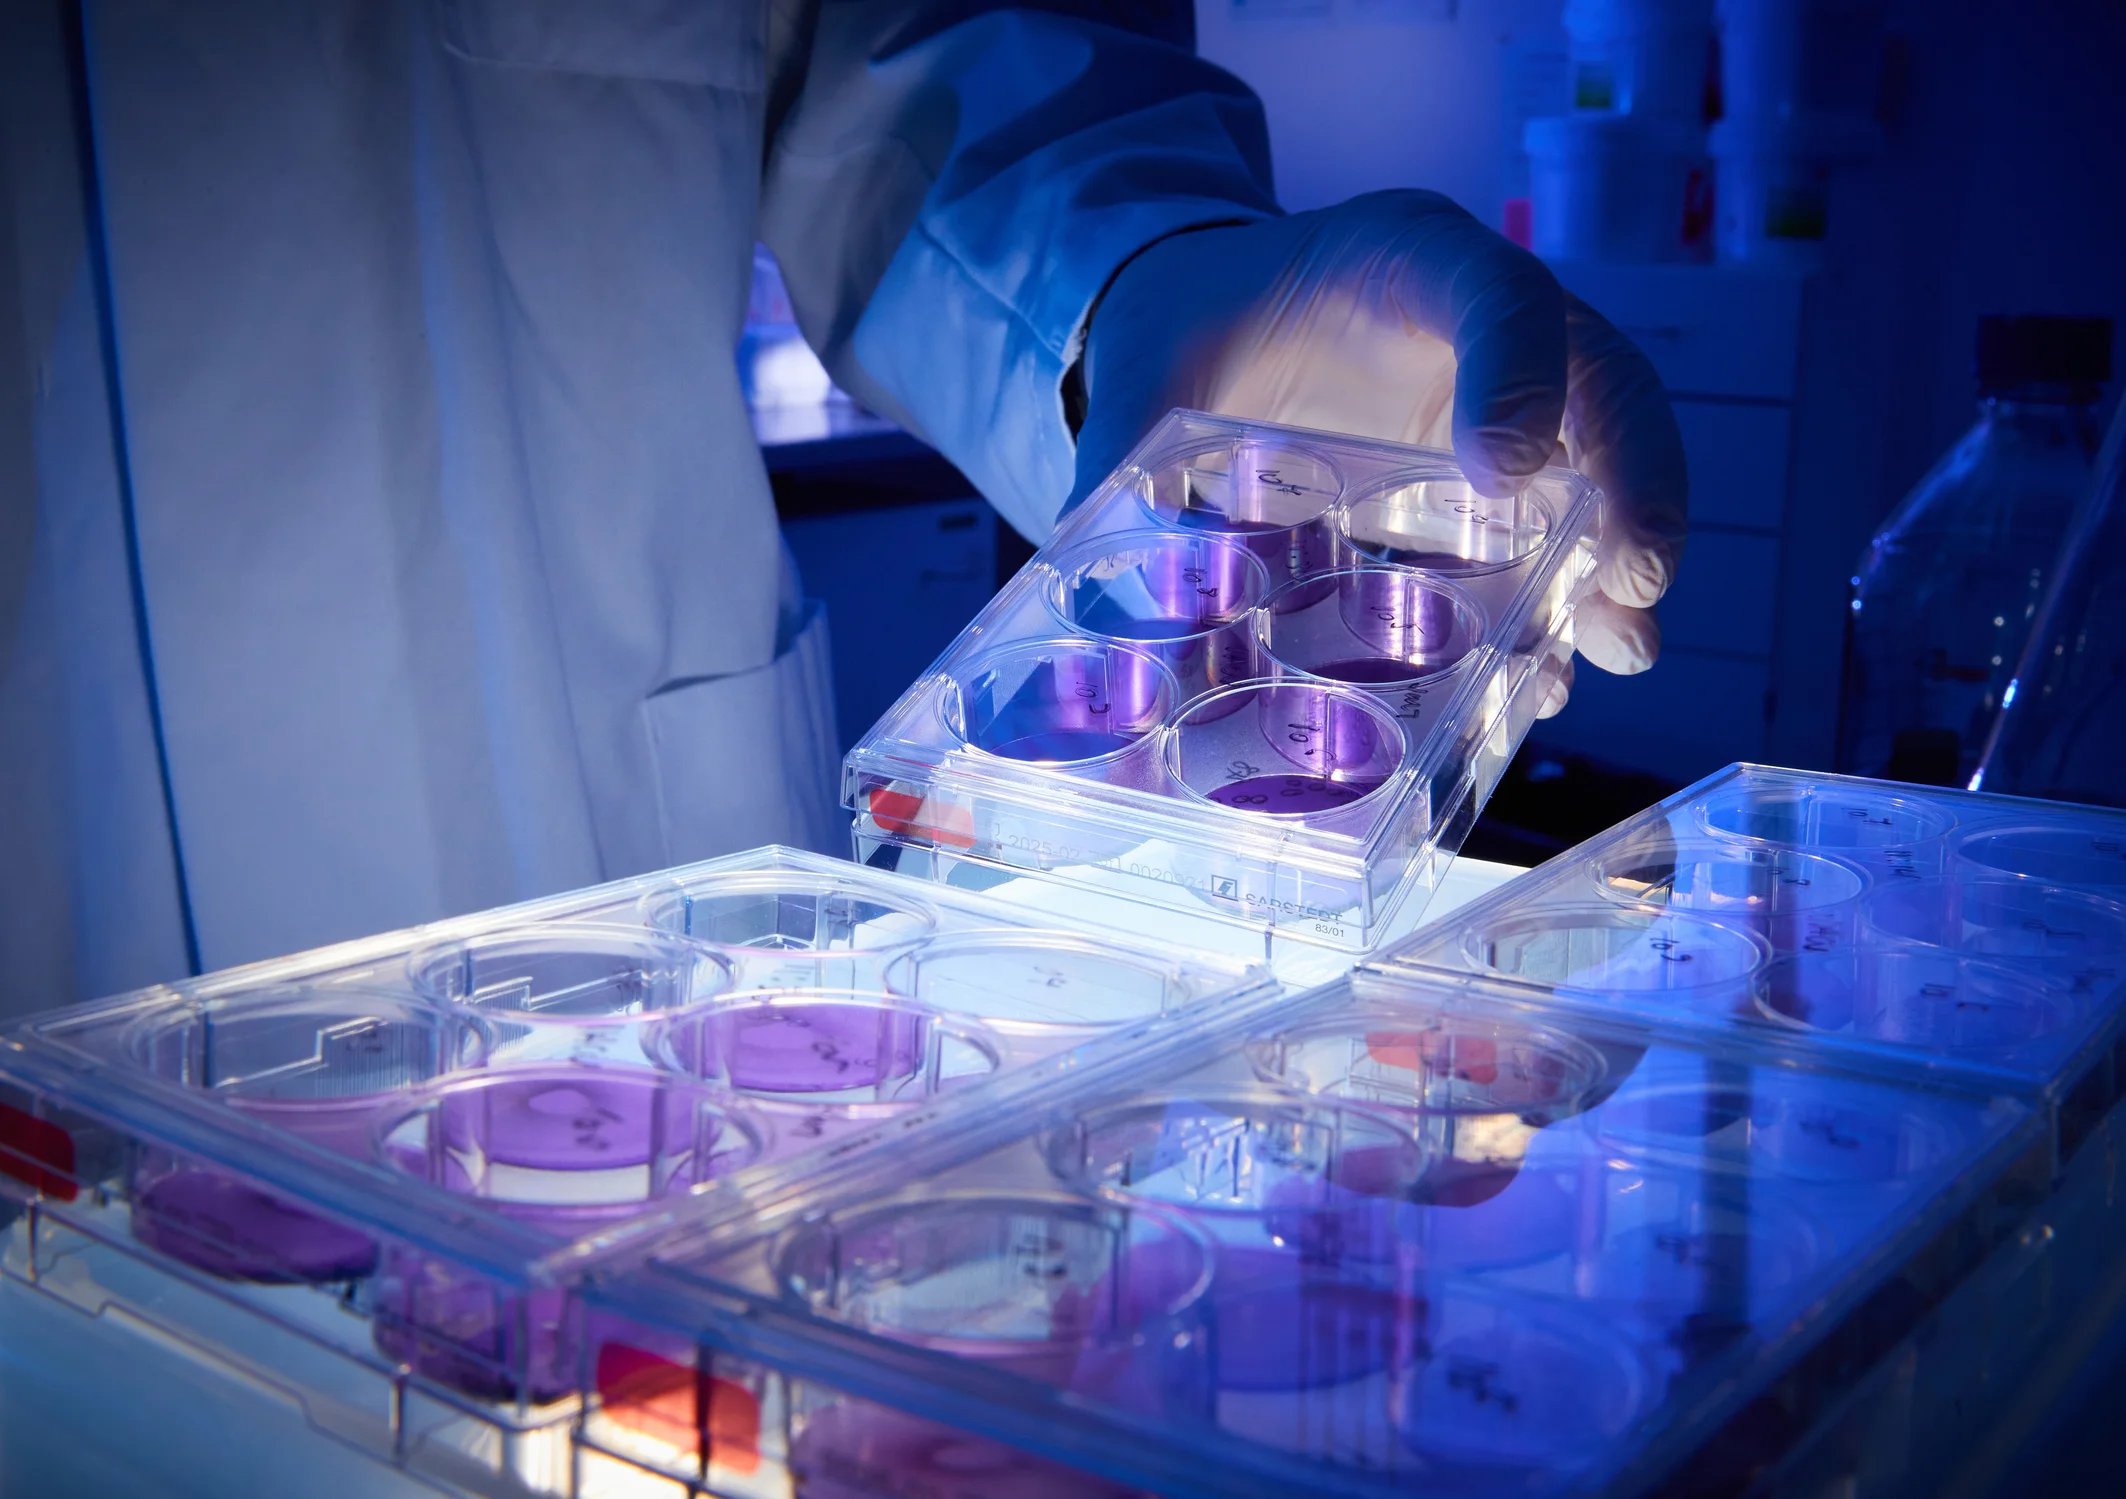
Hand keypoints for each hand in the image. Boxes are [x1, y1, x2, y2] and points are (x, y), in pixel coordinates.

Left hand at [1074, 190, 1687, 715]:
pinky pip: (1552, 526)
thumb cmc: (1188, 331)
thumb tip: (1128, 609)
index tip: (1505, 473)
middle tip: (1633, 581)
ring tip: (1621, 649)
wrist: (1201, 326)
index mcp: (1398, 257)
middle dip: (1633, 480)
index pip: (1494, 288)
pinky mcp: (1492, 470)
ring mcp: (1500, 395)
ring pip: (1599, 461)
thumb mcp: (1146, 375)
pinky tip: (1548, 677)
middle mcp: (1477, 322)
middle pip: (1600, 379)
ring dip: (1615, 558)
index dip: (1519, 373)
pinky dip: (1560, 599)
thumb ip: (1128, 461)